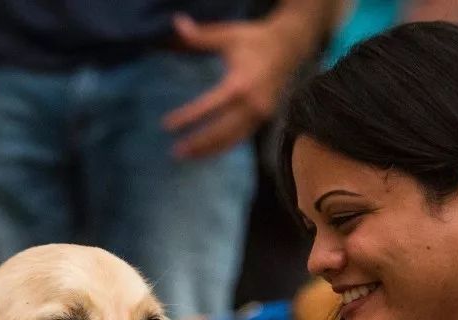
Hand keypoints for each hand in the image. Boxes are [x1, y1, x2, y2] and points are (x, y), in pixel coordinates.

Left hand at [162, 13, 308, 158]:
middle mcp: (253, 104)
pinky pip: (241, 138)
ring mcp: (261, 114)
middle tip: (175, 152)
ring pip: (232, 139)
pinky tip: (207, 152)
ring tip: (187, 157)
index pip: (210, 106)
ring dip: (209, 150)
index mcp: (241, 83)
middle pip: (222, 131)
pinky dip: (223, 146)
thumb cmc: (255, 40)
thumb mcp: (228, 35)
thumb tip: (176, 23)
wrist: (290, 46)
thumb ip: (201, 36)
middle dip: (198, 143)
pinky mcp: (264, 119)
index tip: (167, 125)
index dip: (188, 117)